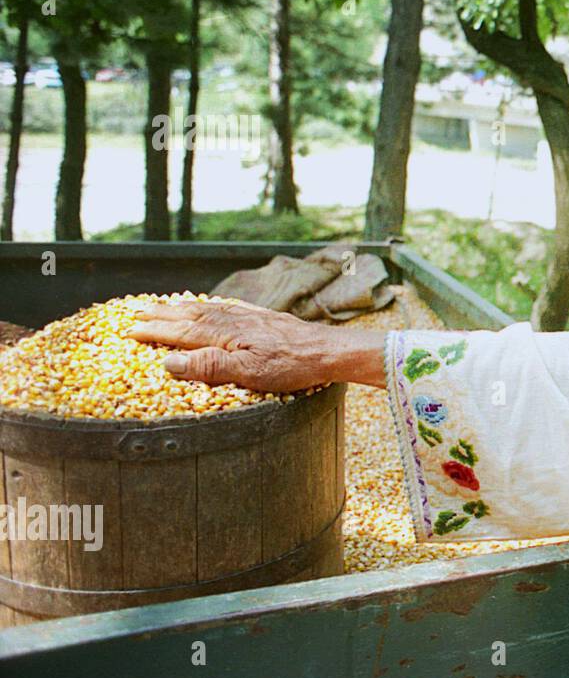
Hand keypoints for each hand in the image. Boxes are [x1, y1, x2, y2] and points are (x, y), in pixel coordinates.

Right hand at [127, 300, 384, 391]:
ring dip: (183, 307)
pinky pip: (230, 307)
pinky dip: (213, 304)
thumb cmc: (292, 366)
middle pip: (190, 315)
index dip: (155, 331)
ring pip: (208, 308)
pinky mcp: (265, 318)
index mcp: (225, 333)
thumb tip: (169, 361)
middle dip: (162, 314)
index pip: (181, 331)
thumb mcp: (249, 373)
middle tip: (136, 311)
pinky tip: (212, 304)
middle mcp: (234, 320)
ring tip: (165, 305)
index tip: (129, 330)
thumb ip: (210, 366)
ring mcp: (250, 317)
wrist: (329, 351)